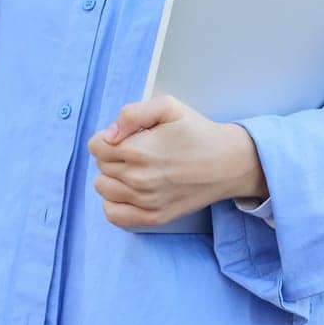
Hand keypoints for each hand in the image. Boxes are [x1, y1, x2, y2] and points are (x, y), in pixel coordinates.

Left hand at [86, 95, 268, 228]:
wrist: (228, 163)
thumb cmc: (197, 132)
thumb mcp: (168, 107)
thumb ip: (132, 114)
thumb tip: (109, 134)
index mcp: (139, 151)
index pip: (96, 146)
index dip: (108, 137)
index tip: (128, 136)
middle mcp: (139, 179)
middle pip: (100, 165)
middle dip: (113, 154)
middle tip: (139, 149)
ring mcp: (146, 202)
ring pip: (103, 188)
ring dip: (113, 176)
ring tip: (136, 168)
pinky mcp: (154, 218)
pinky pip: (113, 214)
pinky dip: (114, 202)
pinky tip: (129, 189)